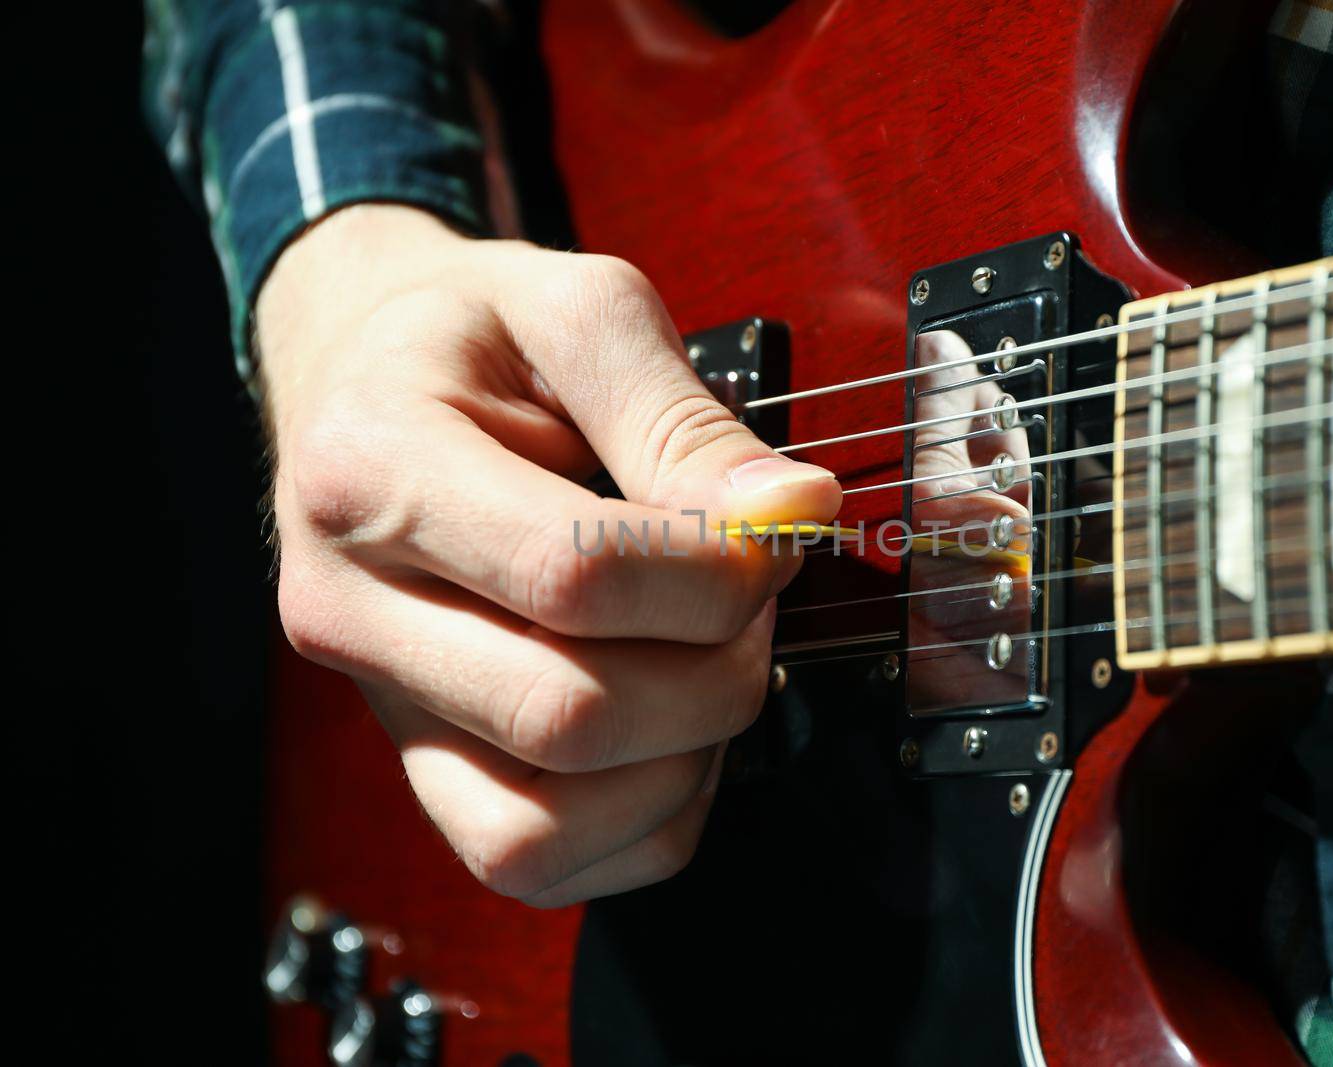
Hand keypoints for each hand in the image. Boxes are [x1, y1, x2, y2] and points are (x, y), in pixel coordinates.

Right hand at [257, 205, 839, 906]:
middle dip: (714, 669)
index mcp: (372, 469)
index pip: (571, 576)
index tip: (778, 528)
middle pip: (565, 717)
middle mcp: (349, 609)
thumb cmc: (471, 337)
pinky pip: (536, 863)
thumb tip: (792, 513)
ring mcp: (380, 704)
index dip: (716, 572)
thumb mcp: (580, 310)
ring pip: (539, 830)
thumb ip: (683, 416)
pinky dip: (643, 822)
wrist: (363, 373)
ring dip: (680, 762)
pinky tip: (675, 730)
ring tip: (710, 661)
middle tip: (752, 596)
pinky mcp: (421, 764)